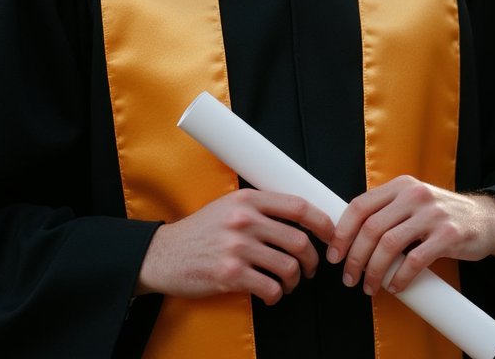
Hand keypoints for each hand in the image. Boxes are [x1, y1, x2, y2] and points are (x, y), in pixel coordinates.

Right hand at [136, 189, 334, 304]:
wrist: (164, 254)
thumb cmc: (200, 231)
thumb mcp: (228, 207)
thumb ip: (259, 208)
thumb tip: (297, 216)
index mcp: (247, 200)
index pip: (297, 206)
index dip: (321, 221)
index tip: (331, 233)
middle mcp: (244, 221)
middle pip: (298, 240)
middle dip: (312, 259)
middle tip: (310, 267)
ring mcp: (237, 248)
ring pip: (288, 266)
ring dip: (295, 280)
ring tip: (289, 282)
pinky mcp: (230, 275)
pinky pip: (270, 288)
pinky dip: (276, 295)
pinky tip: (271, 293)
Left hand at [326, 177, 494, 295]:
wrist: (484, 219)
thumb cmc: (440, 215)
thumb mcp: (412, 202)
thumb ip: (386, 211)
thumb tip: (350, 237)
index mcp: (400, 186)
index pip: (360, 205)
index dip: (342, 232)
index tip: (334, 255)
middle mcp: (414, 195)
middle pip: (371, 228)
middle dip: (355, 257)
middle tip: (349, 278)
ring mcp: (432, 214)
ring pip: (389, 244)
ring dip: (374, 271)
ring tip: (369, 286)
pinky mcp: (448, 235)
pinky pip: (416, 260)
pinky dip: (400, 277)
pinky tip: (395, 287)